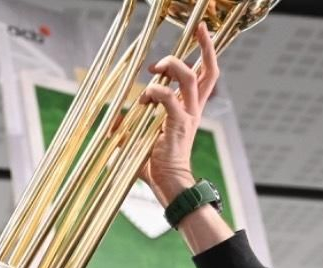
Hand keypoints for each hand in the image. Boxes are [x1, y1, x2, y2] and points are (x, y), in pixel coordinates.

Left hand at [140, 23, 219, 205]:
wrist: (168, 184)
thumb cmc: (156, 166)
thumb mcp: (140, 140)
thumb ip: (129, 129)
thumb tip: (112, 124)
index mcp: (189, 109)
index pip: (205, 75)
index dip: (205, 53)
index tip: (195, 36)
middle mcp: (193, 109)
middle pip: (209, 71)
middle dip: (206, 46)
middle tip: (197, 29)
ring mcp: (188, 116)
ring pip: (190, 78)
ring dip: (172, 66)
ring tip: (156, 69)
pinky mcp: (179, 125)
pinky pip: (170, 98)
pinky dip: (156, 92)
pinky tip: (145, 99)